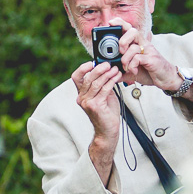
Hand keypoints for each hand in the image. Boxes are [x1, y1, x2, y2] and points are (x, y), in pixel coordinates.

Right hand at [71, 61, 122, 183]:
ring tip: (115, 70)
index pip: (76, 78)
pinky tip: (116, 77)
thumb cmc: (107, 114)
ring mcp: (87, 103)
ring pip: (96, 83)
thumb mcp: (103, 95)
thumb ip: (102, 84)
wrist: (108, 131)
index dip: (82, 68)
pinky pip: (104, 90)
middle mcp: (82, 98)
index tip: (92, 62)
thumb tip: (107, 70)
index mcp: (82, 94)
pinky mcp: (95, 106)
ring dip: (107, 74)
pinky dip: (111, 82)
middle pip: (87, 78)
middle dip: (99, 69)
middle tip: (108, 64)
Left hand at [114, 17, 180, 91]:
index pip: (129, 28)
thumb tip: (109, 71)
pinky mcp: (152, 59)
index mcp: (139, 44)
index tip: (111, 23)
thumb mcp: (133, 69)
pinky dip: (132, 65)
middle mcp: (144, 44)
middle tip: (120, 52)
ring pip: (133, 47)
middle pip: (133, 31)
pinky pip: (138, 58)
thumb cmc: (150, 71)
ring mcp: (149, 51)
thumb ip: (121, 70)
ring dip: (125, 59)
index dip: (120, 23)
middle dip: (122, 41)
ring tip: (126, 67)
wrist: (167, 79)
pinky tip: (134, 71)